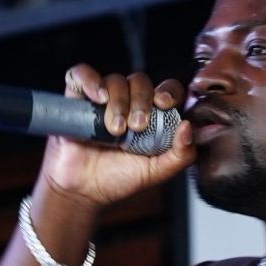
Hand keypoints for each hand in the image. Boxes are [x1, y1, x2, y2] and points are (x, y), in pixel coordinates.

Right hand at [41, 65, 194, 211]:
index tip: (164, 104)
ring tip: (115, 130)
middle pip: (140, 81)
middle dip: (141, 101)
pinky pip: (82, 75)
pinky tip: (97, 98)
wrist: (83, 190)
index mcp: (151, 116)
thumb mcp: (156, 172)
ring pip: (115, 80)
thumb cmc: (118, 179)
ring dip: (118, 103)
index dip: (168, 91)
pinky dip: (91, 81)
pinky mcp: (77, 98)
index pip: (166, 90)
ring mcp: (102, 99)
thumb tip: (188, 126)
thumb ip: (181, 155)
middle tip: (136, 127)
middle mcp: (128, 103)